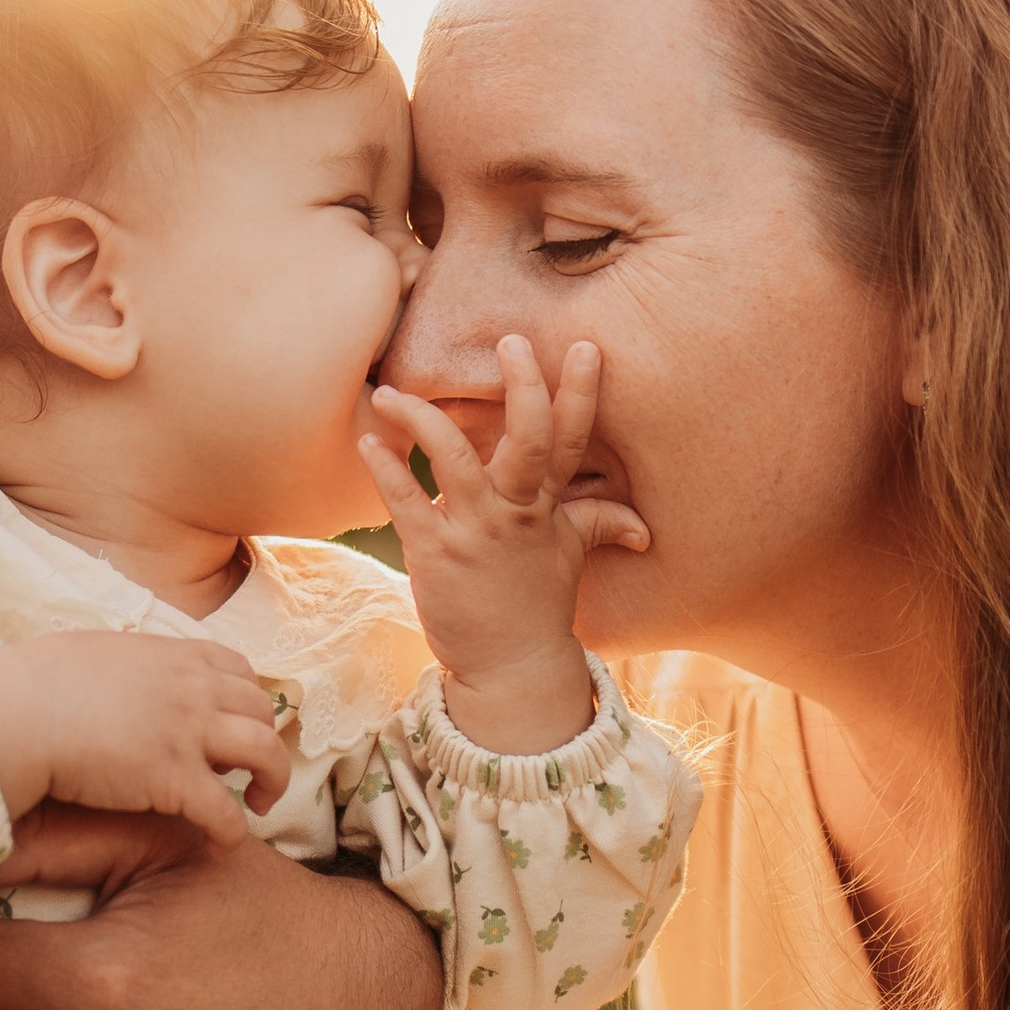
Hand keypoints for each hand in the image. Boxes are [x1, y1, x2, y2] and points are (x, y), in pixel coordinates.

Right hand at [0, 632, 289, 847]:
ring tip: (261, 804)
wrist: (14, 713)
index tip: (233, 724)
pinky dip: (231, 833)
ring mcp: (190, 732)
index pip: (238, 670)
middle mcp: (193, 688)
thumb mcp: (91, 654)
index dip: (244, 700)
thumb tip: (116, 675)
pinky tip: (218, 849)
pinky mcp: (176, 780)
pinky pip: (227, 813)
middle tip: (245, 769)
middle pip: (260, 710)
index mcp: (173, 656)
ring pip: (266, 753)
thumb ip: (123, 667)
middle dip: (262, 738)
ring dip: (273, 780)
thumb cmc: (31, 684)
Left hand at [357, 335, 649, 752]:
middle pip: (526, 438)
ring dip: (421, 418)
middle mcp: (515, 512)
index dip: (578, 392)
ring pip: (454, 458)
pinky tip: (367, 440)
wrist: (510, 668)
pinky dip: (385, 468)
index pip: (569, 440)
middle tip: (510, 341)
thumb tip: (642, 526)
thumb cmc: (536, 606)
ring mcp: (475, 531)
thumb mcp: (571, 558)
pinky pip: (406, 500)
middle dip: (522, 386)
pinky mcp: (435, 552)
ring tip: (390, 391)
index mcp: (547, 506)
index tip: (584, 347)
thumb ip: (598, 524)